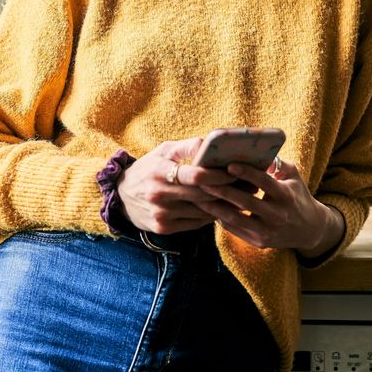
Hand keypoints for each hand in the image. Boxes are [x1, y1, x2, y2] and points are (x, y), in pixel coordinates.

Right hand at [118, 137, 238, 233]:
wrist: (121, 196)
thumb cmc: (149, 168)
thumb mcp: (163, 151)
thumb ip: (188, 146)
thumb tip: (212, 143)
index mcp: (159, 171)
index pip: (196, 175)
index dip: (220, 175)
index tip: (237, 171)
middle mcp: (159, 194)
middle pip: (204, 195)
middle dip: (229, 190)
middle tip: (250, 185)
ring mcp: (161, 214)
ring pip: (203, 211)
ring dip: (225, 205)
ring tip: (242, 197)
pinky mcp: (164, 228)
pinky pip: (196, 223)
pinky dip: (211, 216)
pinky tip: (223, 209)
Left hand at [195, 157, 344, 257]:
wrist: (309, 230)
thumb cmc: (297, 195)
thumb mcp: (293, 177)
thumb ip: (276, 164)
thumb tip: (254, 151)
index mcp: (285, 196)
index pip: (264, 183)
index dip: (246, 173)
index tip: (228, 165)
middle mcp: (277, 215)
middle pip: (245, 203)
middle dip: (222, 191)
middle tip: (202, 180)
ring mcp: (267, 232)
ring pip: (236, 219)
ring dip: (214, 207)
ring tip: (197, 195)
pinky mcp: (259, 243)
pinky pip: (235, 230)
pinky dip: (220, 218)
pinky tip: (207, 207)